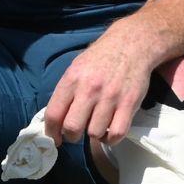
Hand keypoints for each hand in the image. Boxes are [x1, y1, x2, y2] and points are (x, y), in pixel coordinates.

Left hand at [43, 28, 156, 145]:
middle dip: (71, 136)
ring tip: (95, 126)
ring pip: (94, 133)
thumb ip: (65, 92)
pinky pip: (116, 134)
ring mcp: (110, 97)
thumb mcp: (76, 67)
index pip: (53, 114)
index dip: (51, 133)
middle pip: (72, 128)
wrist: (131, 44)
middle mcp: (89, 89)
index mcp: (72, 79)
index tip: (55, 139)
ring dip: (93, 135)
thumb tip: (55, 121)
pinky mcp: (129, 104)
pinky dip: (110, 139)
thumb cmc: (101, 58)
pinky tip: (108, 132)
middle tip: (76, 133)